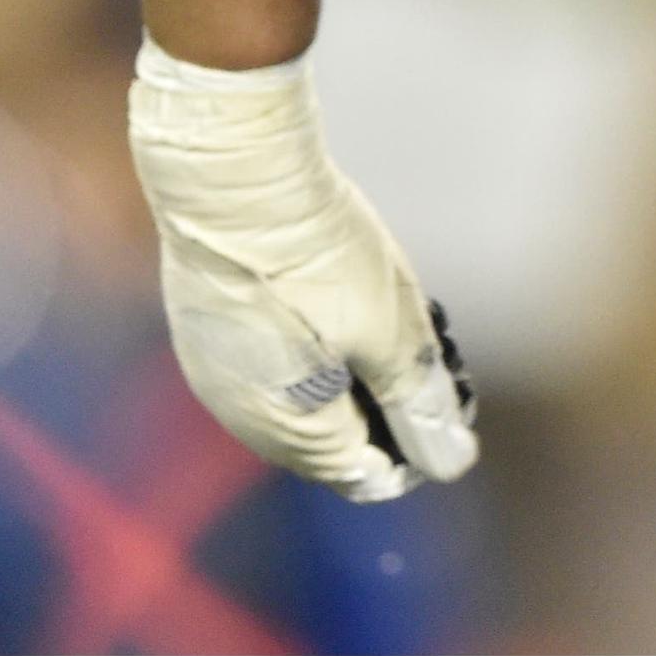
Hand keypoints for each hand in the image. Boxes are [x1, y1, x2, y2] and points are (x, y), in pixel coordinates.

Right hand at [128, 41, 476, 499]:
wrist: (228, 178)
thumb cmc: (316, 256)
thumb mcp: (391, 333)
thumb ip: (420, 406)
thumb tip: (451, 464)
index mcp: (293, 435)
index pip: (368, 477)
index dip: (417, 441)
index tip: (444, 389)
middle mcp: (244, 421)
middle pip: (332, 444)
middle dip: (382, 407)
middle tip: (423, 346)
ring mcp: (216, 377)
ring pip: (300, 402)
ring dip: (346, 376)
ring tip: (382, 315)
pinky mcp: (203, 333)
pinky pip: (268, 364)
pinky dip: (306, 348)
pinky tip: (330, 296)